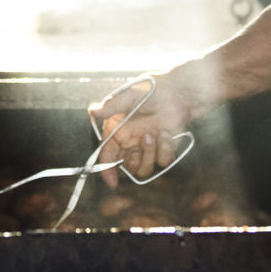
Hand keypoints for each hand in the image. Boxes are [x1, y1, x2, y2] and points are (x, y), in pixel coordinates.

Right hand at [88, 73, 194, 187]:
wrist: (178, 92)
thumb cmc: (151, 90)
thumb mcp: (128, 95)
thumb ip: (111, 106)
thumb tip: (92, 112)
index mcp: (117, 130)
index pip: (107, 155)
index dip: (107, 170)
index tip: (112, 181)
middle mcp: (129, 142)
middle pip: (125, 166)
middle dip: (133, 160)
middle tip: (145, 139)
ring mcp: (146, 146)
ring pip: (143, 168)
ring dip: (149, 154)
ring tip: (155, 134)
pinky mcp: (163, 148)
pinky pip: (162, 161)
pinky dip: (165, 149)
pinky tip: (167, 133)